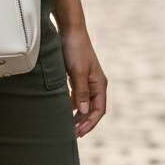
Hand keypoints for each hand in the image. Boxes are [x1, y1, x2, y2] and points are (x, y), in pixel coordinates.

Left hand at [53, 0, 106, 136]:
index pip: (99, 110)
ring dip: (78, 115)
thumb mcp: (78, 72)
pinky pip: (78, 96)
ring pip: (85, 104)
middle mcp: (96, 84)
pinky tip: (64, 110)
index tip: (79, 133)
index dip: (90, 123)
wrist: (70, 30)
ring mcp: (87, 80)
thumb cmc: (75, 49)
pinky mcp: (78, 76)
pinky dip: (72, 105)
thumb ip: (81, 92)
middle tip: (72, 134)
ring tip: (68, 126)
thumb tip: (84, 111)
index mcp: (100, 84)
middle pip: (93, 110)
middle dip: (84, 122)